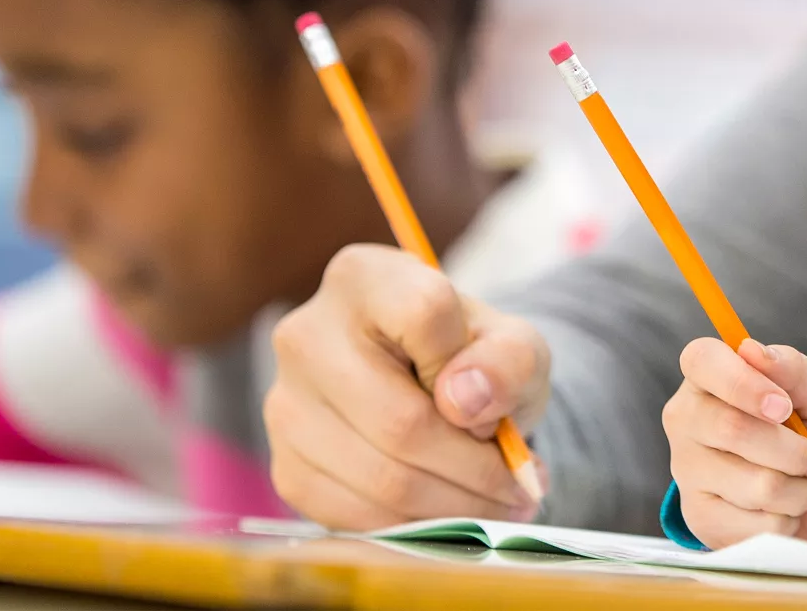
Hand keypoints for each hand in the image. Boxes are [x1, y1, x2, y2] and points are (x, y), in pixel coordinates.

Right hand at [264, 244, 550, 529]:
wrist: (436, 398)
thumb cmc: (475, 361)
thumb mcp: (516, 347)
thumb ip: (509, 360)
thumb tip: (464, 400)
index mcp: (364, 277)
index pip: (425, 313)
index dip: (477, 368)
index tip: (497, 401)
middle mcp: (306, 334)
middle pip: (401, 421)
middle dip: (475, 470)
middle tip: (521, 491)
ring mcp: (285, 404)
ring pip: (381, 478)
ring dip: (454, 508)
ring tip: (496, 506)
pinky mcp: (285, 465)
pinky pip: (354, 516)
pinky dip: (414, 528)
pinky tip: (449, 516)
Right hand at [663, 337, 806, 548]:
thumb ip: (793, 367)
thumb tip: (755, 351)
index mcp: (706, 376)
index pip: (701, 360)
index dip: (744, 383)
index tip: (784, 407)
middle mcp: (684, 420)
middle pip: (733, 429)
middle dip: (794, 449)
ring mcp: (686, 471)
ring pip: (756, 485)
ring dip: (799, 489)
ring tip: (799, 482)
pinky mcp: (699, 518)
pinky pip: (759, 526)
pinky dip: (789, 519)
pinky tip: (780, 508)